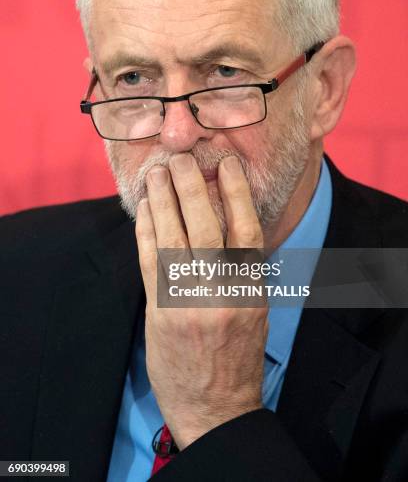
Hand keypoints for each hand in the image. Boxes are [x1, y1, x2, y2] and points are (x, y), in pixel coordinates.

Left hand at [136, 153, 267, 448]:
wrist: (216, 408)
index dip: (235, 191)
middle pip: (206, 225)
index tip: (226, 164)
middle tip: (182, 159)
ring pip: (174, 238)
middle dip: (192, 186)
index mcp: (251, 289)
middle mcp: (221, 291)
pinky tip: (143, 210)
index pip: (246, 229)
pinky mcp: (160, 312)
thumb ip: (241, 269)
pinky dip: (146, 231)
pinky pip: (150, 261)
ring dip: (163, 200)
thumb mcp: (254, 311)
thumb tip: (228, 222)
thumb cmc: (238, 357)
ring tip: (157, 173)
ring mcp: (188, 301)